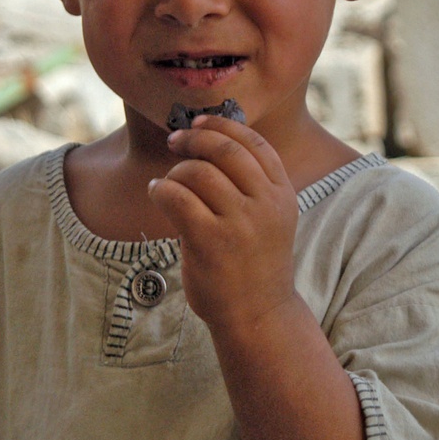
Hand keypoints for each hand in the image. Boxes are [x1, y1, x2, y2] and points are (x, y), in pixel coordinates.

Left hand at [148, 115, 298, 331]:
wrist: (258, 317)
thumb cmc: (254, 263)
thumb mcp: (268, 218)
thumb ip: (250, 184)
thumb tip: (209, 137)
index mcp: (282, 194)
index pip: (254, 143)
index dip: (223, 125)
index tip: (199, 123)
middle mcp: (266, 204)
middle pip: (225, 150)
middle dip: (195, 139)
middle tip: (176, 142)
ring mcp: (240, 223)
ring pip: (198, 171)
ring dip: (175, 171)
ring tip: (168, 182)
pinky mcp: (210, 241)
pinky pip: (176, 197)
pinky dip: (160, 189)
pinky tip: (156, 194)